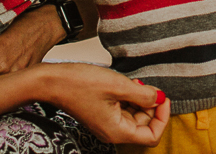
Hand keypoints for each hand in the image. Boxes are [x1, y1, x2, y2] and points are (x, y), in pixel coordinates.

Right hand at [45, 64, 169, 144]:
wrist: (51, 81)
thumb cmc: (79, 84)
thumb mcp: (118, 85)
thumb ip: (143, 94)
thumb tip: (160, 98)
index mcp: (117, 131)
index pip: (152, 136)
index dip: (162, 117)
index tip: (163, 98)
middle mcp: (112, 131)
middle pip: (144, 125)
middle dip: (150, 106)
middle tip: (147, 85)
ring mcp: (106, 123)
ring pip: (134, 116)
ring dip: (139, 99)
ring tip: (133, 82)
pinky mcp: (101, 113)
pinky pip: (123, 109)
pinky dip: (129, 97)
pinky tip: (125, 83)